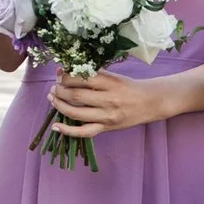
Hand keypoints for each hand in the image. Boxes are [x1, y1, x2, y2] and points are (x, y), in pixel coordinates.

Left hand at [47, 70, 174, 136]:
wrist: (151, 102)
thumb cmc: (129, 86)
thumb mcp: (114, 76)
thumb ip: (93, 74)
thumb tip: (67, 71)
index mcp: (110, 83)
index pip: (81, 79)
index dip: (65, 77)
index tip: (59, 74)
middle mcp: (108, 100)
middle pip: (76, 96)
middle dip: (59, 90)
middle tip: (54, 87)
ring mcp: (107, 116)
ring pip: (76, 113)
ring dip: (59, 105)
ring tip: (52, 98)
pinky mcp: (107, 128)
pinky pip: (84, 132)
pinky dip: (68, 130)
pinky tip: (55, 126)